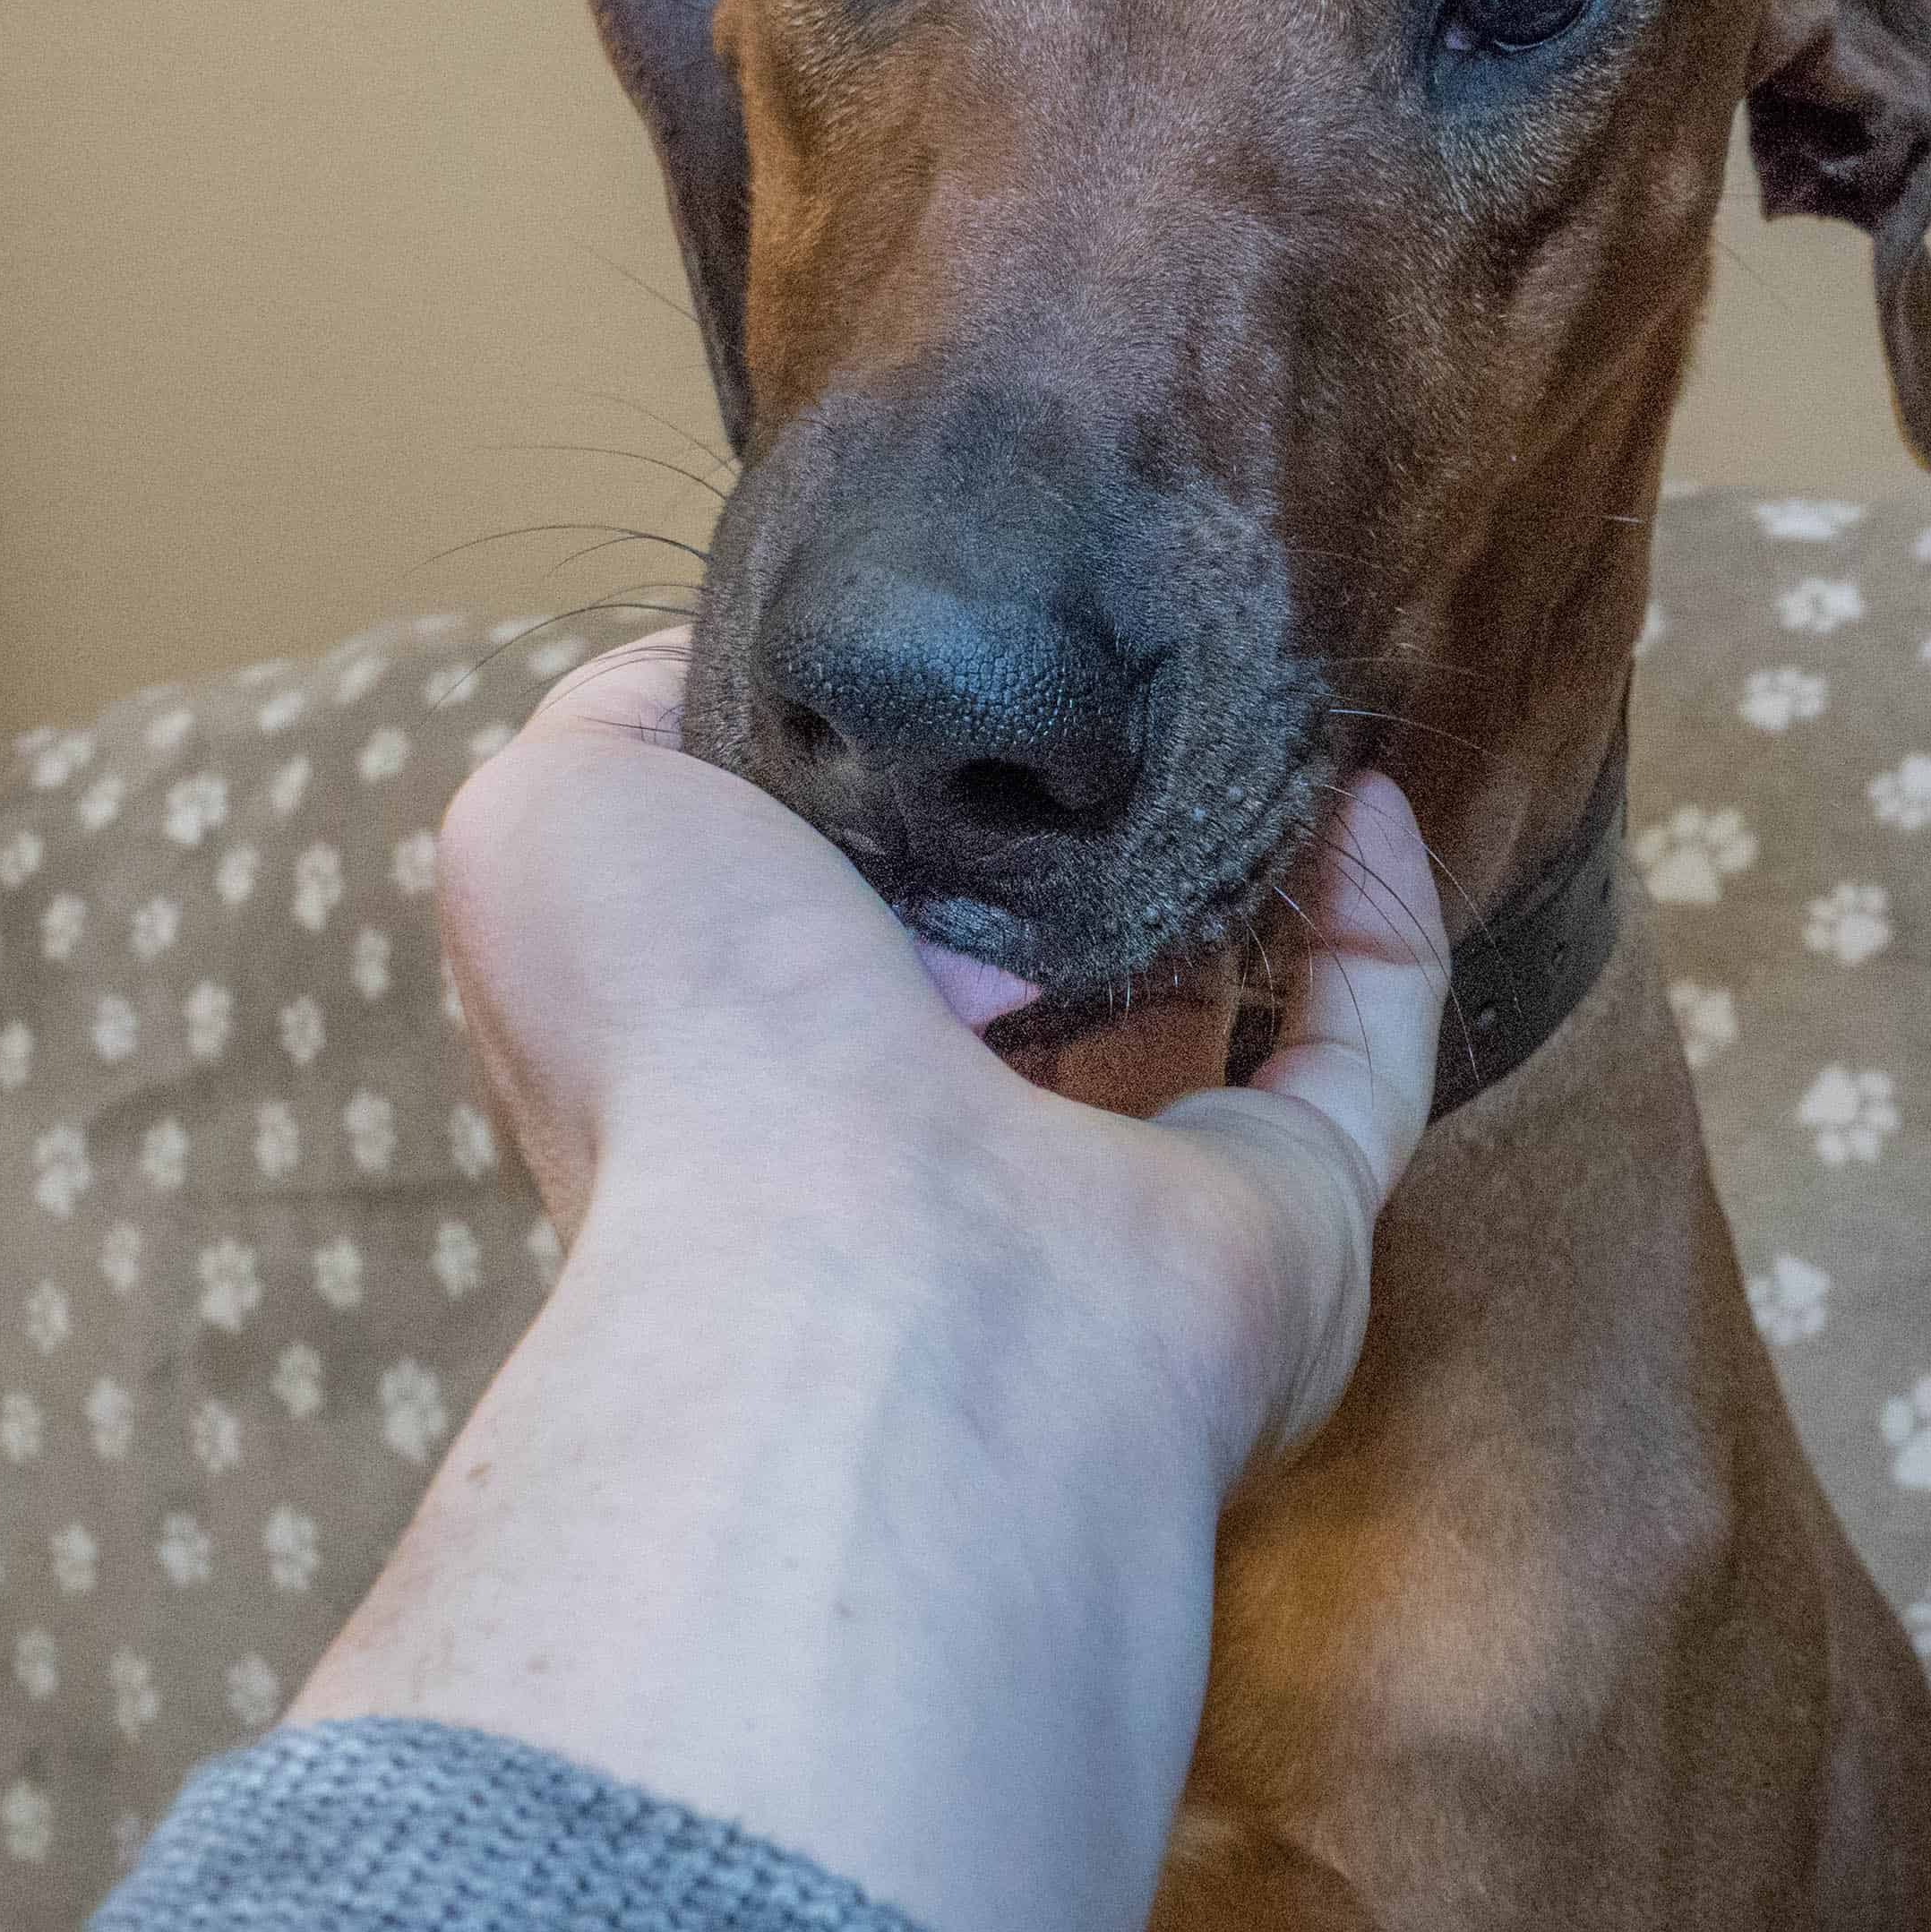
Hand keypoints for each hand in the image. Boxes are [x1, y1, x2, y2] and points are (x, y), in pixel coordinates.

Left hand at [295, 628, 1445, 1931]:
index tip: (923, 672)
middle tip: (1108, 696)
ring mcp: (1113, 1215)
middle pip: (1013, 996)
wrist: (863, 1259)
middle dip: (1058, 852)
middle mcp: (922, 1174)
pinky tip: (1357, 794)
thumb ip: (617, 724)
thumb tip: (729, 678)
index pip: (808, 956)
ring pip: (1198, 1034)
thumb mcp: (555, 820)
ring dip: (1232, 882)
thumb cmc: (686, 1042)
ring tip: (1243, 718)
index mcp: (745, 1090)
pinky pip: (1359, 1066)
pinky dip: (1375, 932)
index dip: (857, 811)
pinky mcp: (1285, 1230)